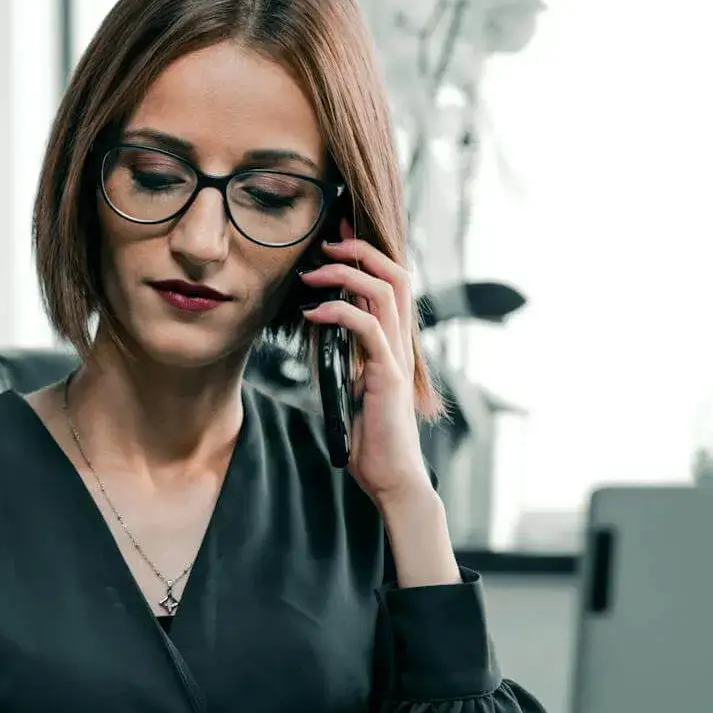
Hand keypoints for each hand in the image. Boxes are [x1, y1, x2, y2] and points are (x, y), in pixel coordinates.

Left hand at [298, 218, 434, 508]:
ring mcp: (397, 357)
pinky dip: (340, 313)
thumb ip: (345, 358)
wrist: (391, 476)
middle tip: (327, 240)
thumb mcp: (352, 386)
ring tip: (312, 272)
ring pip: (385, 293)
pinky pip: (368, 329)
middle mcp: (400, 343)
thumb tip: (322, 334)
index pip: (389, 282)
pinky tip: (313, 313)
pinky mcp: (387, 375)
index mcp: (392, 342)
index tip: (336, 236)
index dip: (366, 254)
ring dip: (346, 274)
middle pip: (395, 274)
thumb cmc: (370, 437)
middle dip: (361, 250)